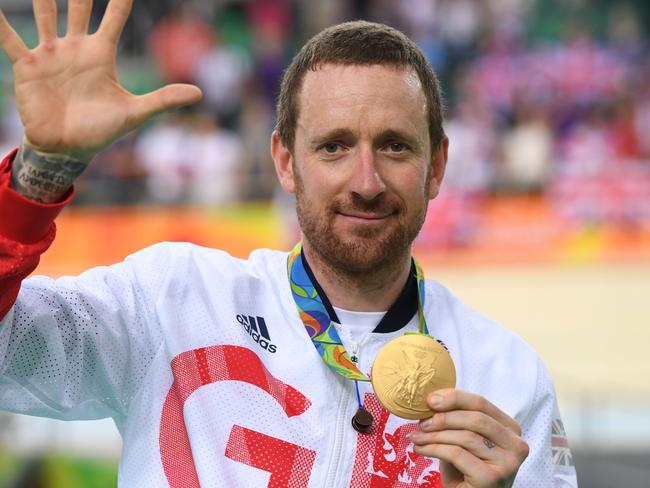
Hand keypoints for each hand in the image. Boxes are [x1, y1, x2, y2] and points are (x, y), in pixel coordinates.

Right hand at [0, 0, 201, 161]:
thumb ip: (163, 99)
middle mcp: (75, 48)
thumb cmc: (102, 130)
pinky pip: (10, 40)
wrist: (68, 148)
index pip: (113, 16)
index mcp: (101, 54)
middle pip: (77, 6)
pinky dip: (1, 23)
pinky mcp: (28, 66)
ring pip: (45, 14)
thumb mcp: (134, 113)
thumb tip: (200, 93)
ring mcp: (50, 54)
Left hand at [408, 389, 528, 487]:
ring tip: (417, 437)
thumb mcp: (465, 440)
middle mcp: (516, 445)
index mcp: (511, 429)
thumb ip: (458, 419)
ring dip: (435, 435)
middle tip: (422, 421)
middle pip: (476, 418)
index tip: (430, 399)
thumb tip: (433, 399)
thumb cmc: (467, 470)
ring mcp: (506, 463)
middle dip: (444, 417)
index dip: (454, 398)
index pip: (481, 403)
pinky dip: (434, 449)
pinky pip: (457, 454)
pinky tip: (421, 449)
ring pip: (465, 436)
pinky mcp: (491, 478)